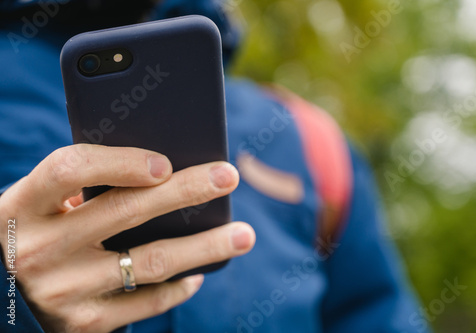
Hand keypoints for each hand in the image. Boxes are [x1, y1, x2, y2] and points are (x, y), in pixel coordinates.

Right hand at [0, 144, 254, 332]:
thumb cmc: (32, 235)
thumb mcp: (38, 206)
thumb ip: (82, 187)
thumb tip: (160, 169)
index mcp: (24, 206)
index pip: (70, 170)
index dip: (119, 163)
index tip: (165, 162)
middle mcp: (41, 249)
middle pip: (126, 212)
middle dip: (186, 191)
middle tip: (229, 177)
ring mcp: (64, 291)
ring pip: (150, 262)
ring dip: (204, 247)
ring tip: (243, 234)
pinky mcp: (85, 324)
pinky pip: (146, 302)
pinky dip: (179, 285)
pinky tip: (199, 271)